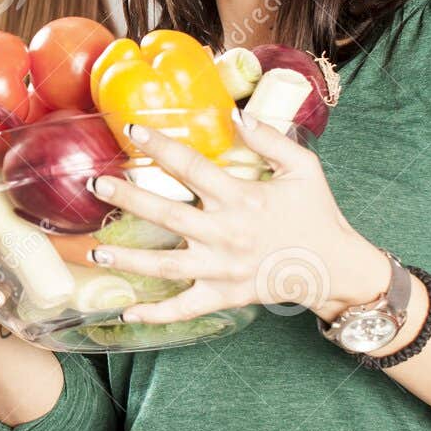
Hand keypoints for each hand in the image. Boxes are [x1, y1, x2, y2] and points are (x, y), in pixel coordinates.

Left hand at [88, 116, 389, 324]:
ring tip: (94, 253)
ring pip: (166, 266)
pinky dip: (156, 314)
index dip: (161, 146)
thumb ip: (272, 140)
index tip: (131, 130)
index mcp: (242, 198)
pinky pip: (185, 308)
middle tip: (95, 185)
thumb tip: (237, 116)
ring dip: (128, 260)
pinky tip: (126, 311)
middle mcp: (226, 233)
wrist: (336, 268)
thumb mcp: (305, 169)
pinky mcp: (224, 295)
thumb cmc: (317, 214)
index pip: (193, 167)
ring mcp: (222, 268)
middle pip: (168, 214)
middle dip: (128, 199)